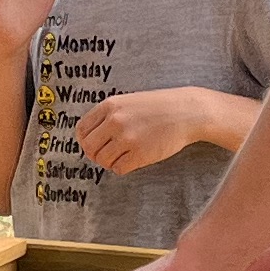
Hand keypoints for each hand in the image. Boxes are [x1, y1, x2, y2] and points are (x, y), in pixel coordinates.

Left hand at [74, 89, 210, 175]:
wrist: (187, 112)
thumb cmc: (159, 107)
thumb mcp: (129, 102)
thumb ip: (109, 116)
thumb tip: (90, 139)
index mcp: (110, 106)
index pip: (82, 130)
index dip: (85, 141)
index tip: (94, 145)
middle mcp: (115, 121)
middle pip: (89, 147)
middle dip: (96, 155)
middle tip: (107, 155)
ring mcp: (127, 138)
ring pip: (103, 160)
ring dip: (110, 162)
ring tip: (123, 156)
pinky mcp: (140, 154)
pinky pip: (119, 169)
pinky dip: (123, 168)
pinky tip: (133, 160)